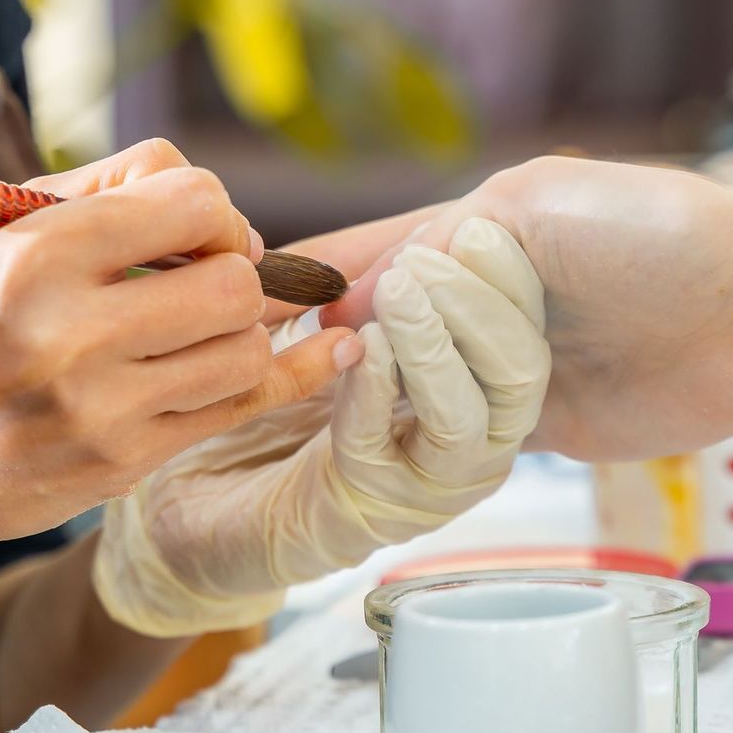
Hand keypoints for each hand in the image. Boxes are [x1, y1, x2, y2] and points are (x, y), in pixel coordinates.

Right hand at [0, 138, 360, 550]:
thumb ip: (103, 190)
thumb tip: (209, 196)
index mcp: (36, 257)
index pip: (189, 196)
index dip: (209, 208)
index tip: (193, 230)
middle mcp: (71, 334)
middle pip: (234, 280)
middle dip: (234, 269)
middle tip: (203, 281)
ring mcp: (102, 410)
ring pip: (247, 347)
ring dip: (239, 329)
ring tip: (196, 330)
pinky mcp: (125, 464)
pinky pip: (246, 407)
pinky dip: (299, 370)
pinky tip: (334, 348)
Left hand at [93, 218, 550, 635]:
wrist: (203, 502)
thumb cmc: (277, 406)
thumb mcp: (343, 328)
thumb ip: (386, 286)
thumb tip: (430, 217)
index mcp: (478, 396)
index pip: (529, 336)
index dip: (512, 281)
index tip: (481, 226)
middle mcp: (473, 448)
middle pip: (521, 373)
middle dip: (483, 303)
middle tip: (445, 248)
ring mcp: (427, 489)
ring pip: (469, 413)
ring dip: (434, 340)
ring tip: (401, 287)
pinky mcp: (367, 515)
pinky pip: (388, 446)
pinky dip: (375, 388)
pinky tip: (360, 344)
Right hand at [319, 157, 732, 461]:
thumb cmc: (664, 240)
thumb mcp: (534, 210)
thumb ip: (438, 247)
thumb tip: (360, 306)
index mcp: (488, 226)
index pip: (382, 249)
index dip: (327, 277)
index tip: (271, 303)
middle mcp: (495, 293)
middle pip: (391, 322)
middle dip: (373, 336)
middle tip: (334, 356)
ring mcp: (514, 358)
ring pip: (419, 382)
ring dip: (417, 384)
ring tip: (388, 391)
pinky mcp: (539, 422)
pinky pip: (461, 430)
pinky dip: (439, 429)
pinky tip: (409, 430)